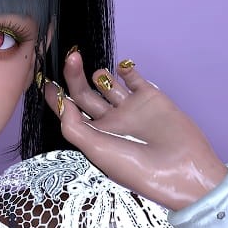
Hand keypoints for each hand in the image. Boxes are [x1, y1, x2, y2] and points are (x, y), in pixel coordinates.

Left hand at [40, 50, 227, 211]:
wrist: (181, 169)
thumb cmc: (138, 169)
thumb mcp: (97, 151)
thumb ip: (74, 126)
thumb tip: (60, 102)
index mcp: (94, 136)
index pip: (69, 112)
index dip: (56, 97)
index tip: (45, 80)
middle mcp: (110, 121)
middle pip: (84, 93)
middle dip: (74, 76)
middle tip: (71, 58)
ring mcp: (129, 108)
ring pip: (107, 83)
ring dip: (99, 75)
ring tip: (100, 79)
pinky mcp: (150, 97)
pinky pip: (133, 77)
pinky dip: (125, 69)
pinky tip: (122, 70)